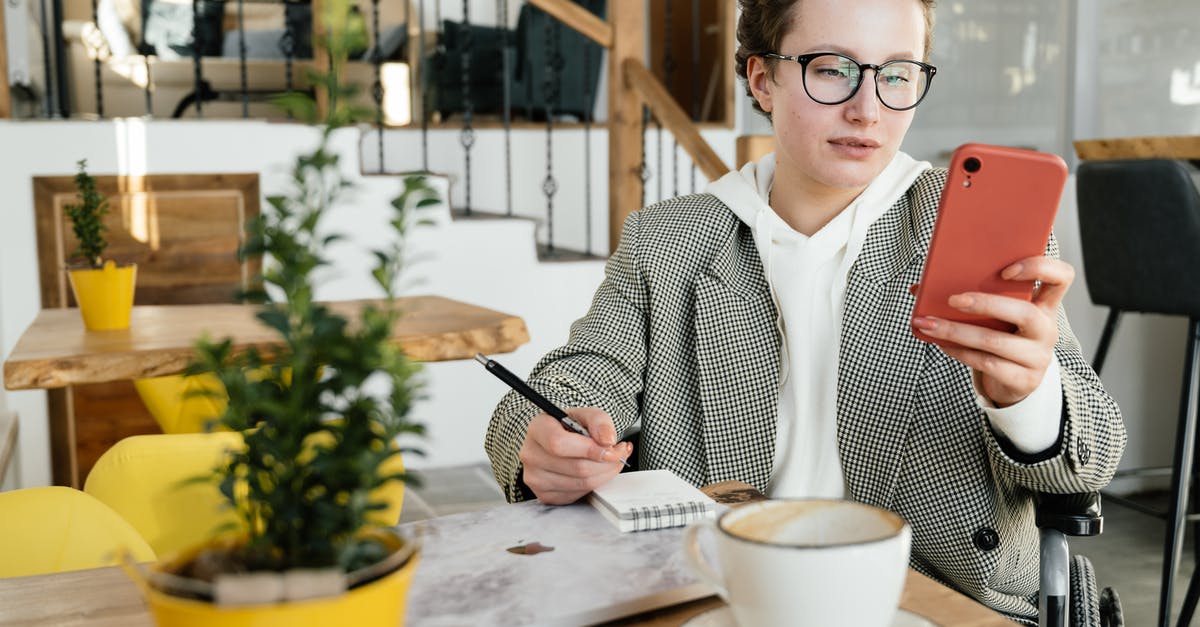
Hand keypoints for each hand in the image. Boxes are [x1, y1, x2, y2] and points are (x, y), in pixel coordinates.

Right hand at [519, 407, 633, 504]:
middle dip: (606, 462)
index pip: (559, 443)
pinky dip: (594, 484)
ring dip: (604, 474)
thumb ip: (599, 421)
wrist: (560, 443)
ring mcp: (535, 477)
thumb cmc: (571, 428)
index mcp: (537, 428)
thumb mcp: (586, 415)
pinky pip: (577, 494)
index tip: (611, 447)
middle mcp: (530, 453)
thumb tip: (607, 440)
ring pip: (580, 483)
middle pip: (575, 467)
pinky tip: (596, 472)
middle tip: (619, 453)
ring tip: (611, 461)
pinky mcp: (544, 495)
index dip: (589, 448)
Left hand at [911, 256, 1073, 406]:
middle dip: (985, 304)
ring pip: (996, 342)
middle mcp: (1047, 329)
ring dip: (956, 331)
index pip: (1061, 277)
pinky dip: (959, 352)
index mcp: (1044, 304)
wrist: (1014, 381)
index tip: (1006, 270)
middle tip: (952, 300)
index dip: (1039, 268)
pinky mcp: (1024, 380)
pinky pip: (987, 364)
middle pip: (1025, 313)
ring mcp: (1038, 357)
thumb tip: (919, 288)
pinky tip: (941, 343)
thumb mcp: (995, 315)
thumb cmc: (1001, 336)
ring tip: (927, 323)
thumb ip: (971, 294)